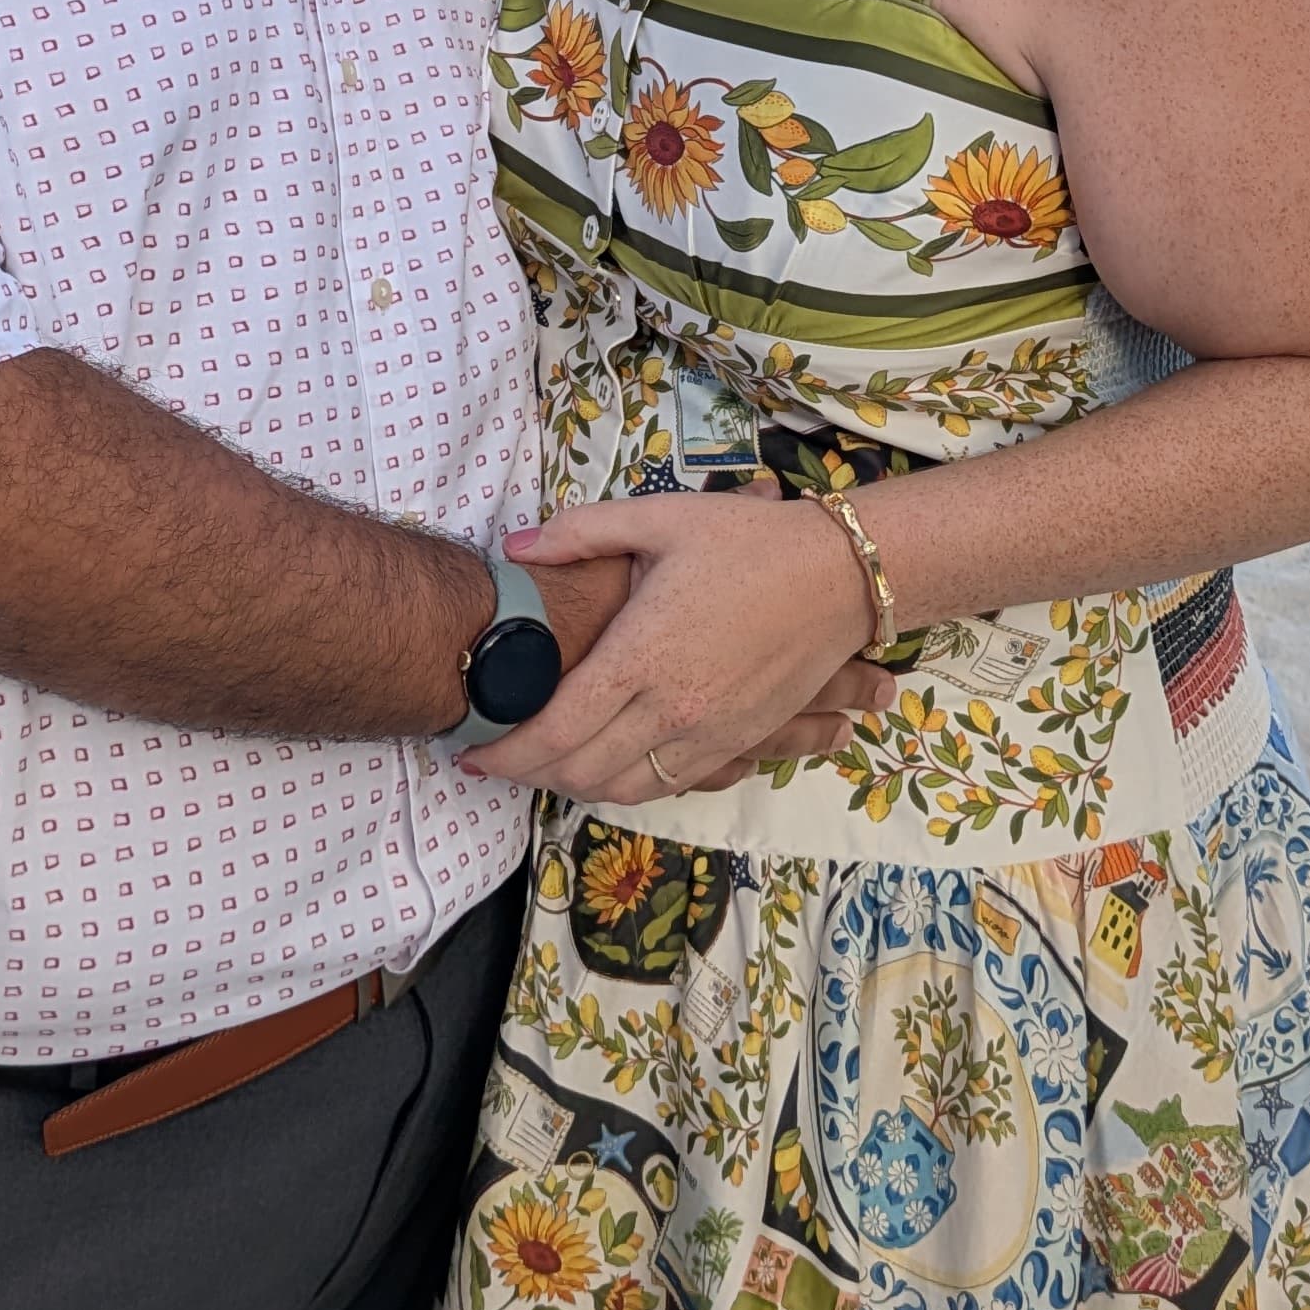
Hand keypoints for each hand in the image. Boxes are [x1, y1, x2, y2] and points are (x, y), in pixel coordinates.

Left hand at [463, 489, 893, 802]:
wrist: (839, 576)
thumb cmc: (748, 541)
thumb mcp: (660, 519)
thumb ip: (581, 534)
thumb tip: (515, 548)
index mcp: (641, 656)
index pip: (554, 729)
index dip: (504, 751)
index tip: (470, 751)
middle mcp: (670, 708)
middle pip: (579, 771)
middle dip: (528, 774)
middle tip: (498, 758)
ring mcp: (707, 734)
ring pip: (623, 789)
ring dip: (575, 785)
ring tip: (545, 764)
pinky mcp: (737, 743)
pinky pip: (668, 785)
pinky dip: (626, 785)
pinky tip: (608, 765)